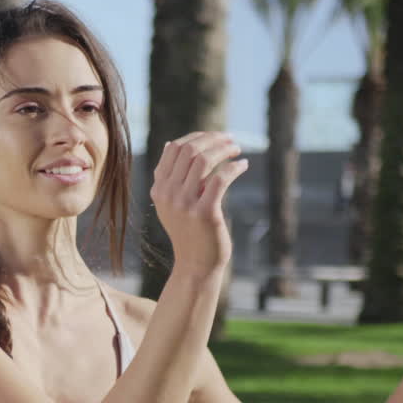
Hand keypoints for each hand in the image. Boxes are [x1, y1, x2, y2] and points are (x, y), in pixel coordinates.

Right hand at [150, 132, 248, 275]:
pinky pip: (221, 178)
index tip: (214, 137)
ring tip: (236, 149)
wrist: (196, 265)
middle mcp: (167, 194)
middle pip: (189, 150)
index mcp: (159, 189)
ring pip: (203, 160)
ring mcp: (184, 204)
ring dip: (224, 149)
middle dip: (212, 139)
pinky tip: (243, 165)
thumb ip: (170, 177)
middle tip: (230, 139)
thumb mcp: (172, 203)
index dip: (196, 137)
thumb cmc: (189, 232)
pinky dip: (234, 167)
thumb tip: (170, 143)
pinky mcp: (204, 213)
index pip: (174, 149)